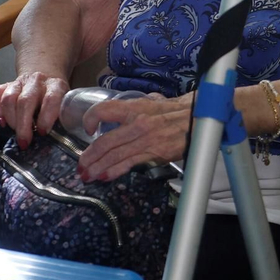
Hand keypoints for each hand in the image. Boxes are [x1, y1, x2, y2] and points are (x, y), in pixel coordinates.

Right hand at [0, 72, 69, 147]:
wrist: (46, 75)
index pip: (50, 99)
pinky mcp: (7, 84)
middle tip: (24, 142)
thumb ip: (62, 117)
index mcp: (56, 86)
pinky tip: (1, 121)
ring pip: (9, 98)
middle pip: (25, 101)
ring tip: (14, 131)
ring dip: (10, 119)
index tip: (42, 132)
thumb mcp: (64, 104)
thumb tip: (56, 139)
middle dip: (23, 125)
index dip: (46, 117)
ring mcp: (20, 82)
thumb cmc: (56, 96)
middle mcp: (37, 81)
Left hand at [76, 94, 193, 181]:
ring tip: (86, 175)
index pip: (104, 110)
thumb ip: (136, 107)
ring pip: (114, 156)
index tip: (87, 130)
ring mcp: (144, 140)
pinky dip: (114, 172)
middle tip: (80, 165)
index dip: (90, 119)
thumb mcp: (153, 102)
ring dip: (97, 168)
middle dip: (89, 156)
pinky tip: (104, 177)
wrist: (199, 119)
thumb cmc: (176, 111)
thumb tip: (123, 108)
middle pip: (105, 142)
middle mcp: (137, 123)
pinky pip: (129, 164)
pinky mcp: (153, 154)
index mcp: (135, 107)